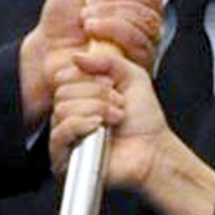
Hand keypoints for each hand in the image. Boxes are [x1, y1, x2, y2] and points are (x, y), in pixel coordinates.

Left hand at [19, 0, 165, 126]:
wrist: (47, 53)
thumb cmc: (65, 19)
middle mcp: (147, 23)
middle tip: (87, 5)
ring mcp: (145, 47)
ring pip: (146, 21)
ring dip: (110, 17)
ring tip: (86, 23)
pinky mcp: (137, 69)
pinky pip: (138, 45)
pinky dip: (110, 34)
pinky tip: (91, 39)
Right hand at [50, 48, 167, 189]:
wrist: (153, 149)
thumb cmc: (144, 121)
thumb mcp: (132, 76)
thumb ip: (107, 61)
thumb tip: (76, 57)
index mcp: (78, 96)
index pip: (63, 76)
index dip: (88, 77)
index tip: (112, 85)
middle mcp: (68, 115)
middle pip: (62, 91)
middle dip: (96, 95)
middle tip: (118, 104)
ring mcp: (65, 136)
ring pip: (62, 109)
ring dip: (96, 109)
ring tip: (115, 118)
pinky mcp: (63, 157)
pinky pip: (61, 131)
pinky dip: (83, 124)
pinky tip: (100, 127)